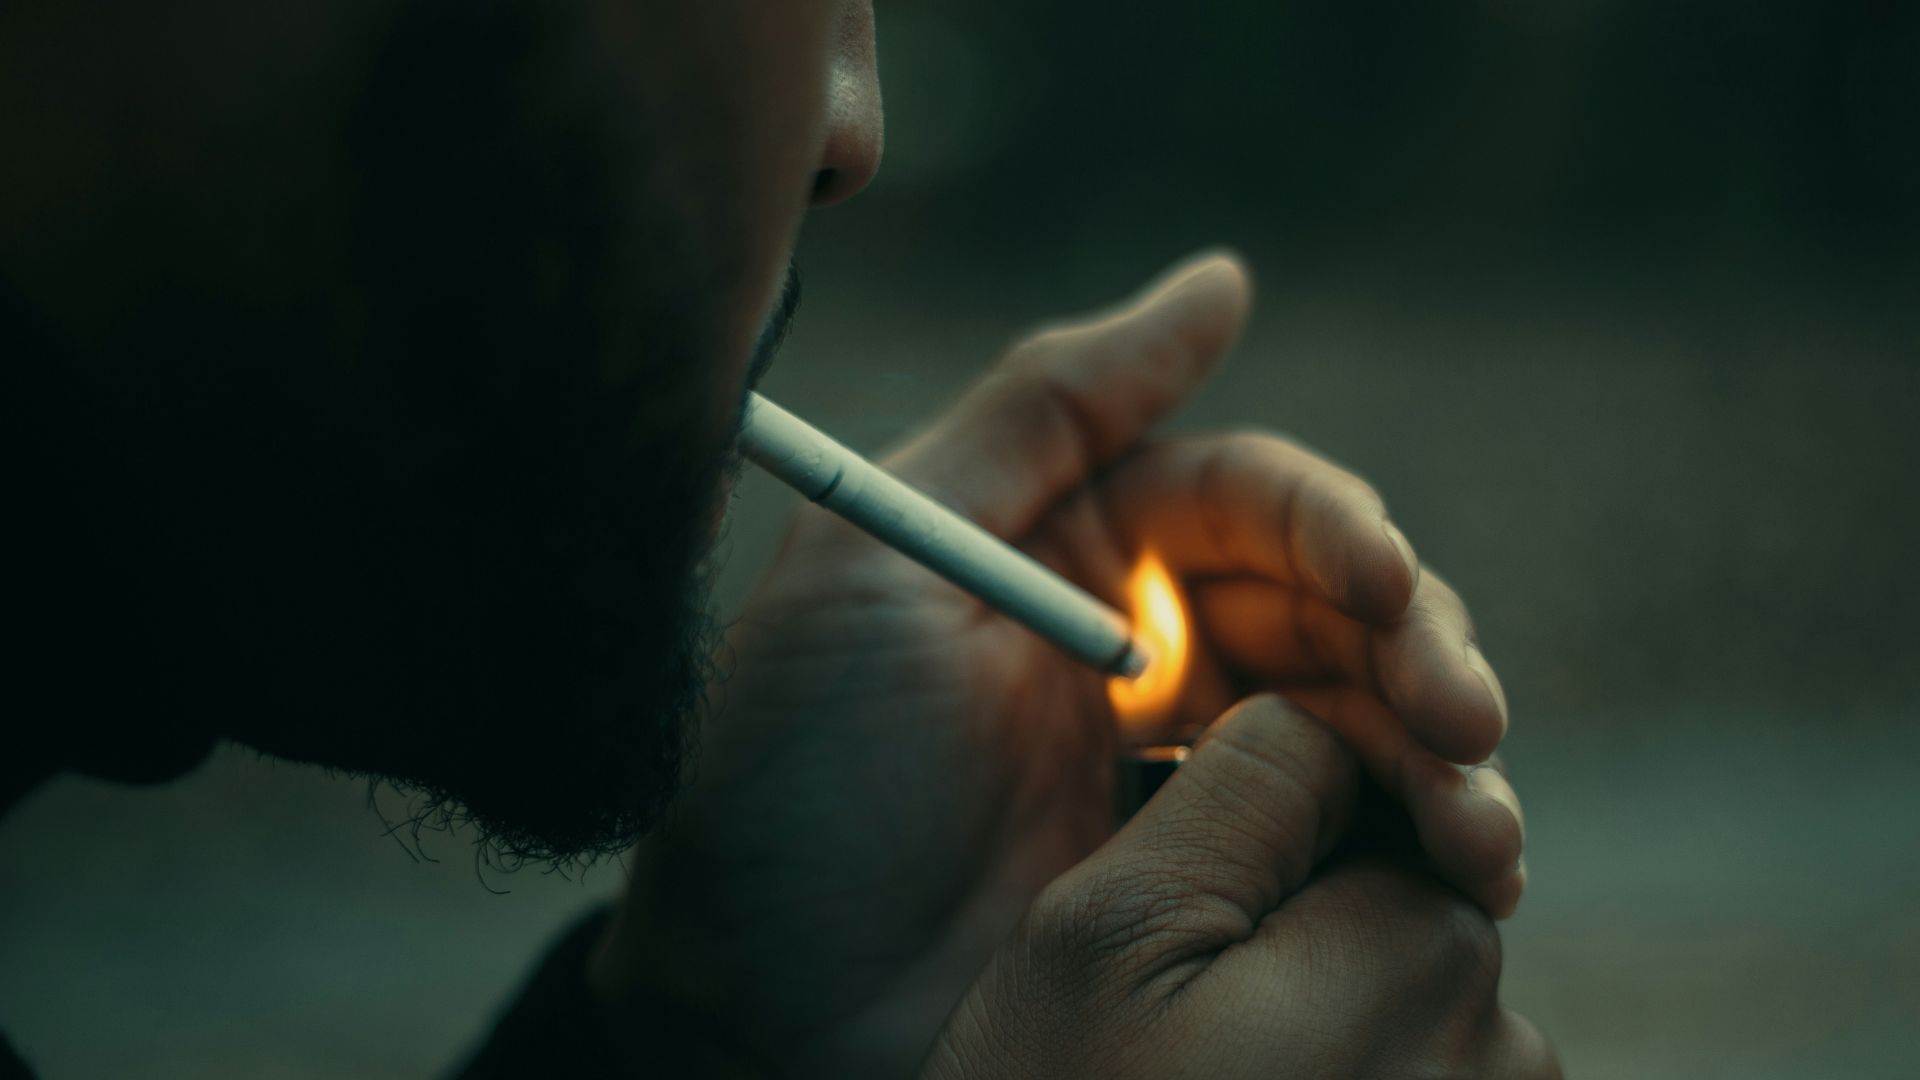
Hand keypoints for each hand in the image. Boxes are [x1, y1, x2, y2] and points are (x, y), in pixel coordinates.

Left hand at [588, 251, 1527, 1074]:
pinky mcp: (1213, 894)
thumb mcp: (889, 550)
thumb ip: (1049, 405)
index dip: (1334, 530)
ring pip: (1362, 728)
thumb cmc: (803, 772)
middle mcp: (1144, 653)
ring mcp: (1184, 777)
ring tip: (1485, 832)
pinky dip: (1418, 853)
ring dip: (1443, 762)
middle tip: (1465, 720)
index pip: (1250, 507)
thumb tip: (1228, 277)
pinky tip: (1469, 877)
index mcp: (1075, 556)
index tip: (1386, 581)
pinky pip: (1346, 850)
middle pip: (1333, 612)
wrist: (761, 1008)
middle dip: (1416, 651)